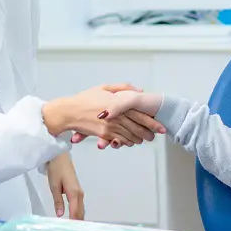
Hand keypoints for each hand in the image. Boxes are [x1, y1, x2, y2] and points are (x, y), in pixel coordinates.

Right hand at [43, 84, 165, 146]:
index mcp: (118, 103)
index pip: (140, 114)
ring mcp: (110, 127)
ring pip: (130, 136)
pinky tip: (131, 142)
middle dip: (149, 133)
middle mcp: (116, 116)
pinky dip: (127, 142)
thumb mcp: (104, 88)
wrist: (68, 112)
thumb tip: (139, 90)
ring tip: (146, 139)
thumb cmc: (85, 99)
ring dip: (139, 139)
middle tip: (156, 135)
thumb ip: (123, 88)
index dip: (152, 122)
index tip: (161, 126)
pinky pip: (120, 140)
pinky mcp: (104, 135)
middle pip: (138, 127)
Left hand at [46, 153, 84, 219]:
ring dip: (78, 218)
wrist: (60, 157)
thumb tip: (60, 214)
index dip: (74, 222)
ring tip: (74, 228)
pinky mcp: (77, 190)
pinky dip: (77, 212)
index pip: (75, 211)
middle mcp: (79, 194)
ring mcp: (79, 192)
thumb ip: (58, 201)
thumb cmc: (56, 169)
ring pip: (81, 208)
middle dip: (78, 222)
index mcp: (74, 193)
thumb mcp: (54, 186)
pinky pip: (79, 204)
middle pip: (80, 211)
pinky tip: (74, 217)